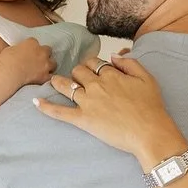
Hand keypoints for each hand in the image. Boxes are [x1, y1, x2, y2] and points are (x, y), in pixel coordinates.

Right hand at [0, 37, 56, 90]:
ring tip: (43, 70)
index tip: (29, 52)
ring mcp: (45, 64)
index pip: (35, 42)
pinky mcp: (45, 76)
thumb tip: (19, 52)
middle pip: (48, 50)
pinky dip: (48, 78)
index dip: (33, 48)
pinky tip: (44, 79)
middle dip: (44, 55)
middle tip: (38, 60)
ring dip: (49, 66)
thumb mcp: (11, 49)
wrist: (9, 73)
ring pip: (54, 63)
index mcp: (32, 43)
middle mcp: (41, 51)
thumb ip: (19, 48)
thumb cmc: (6, 60)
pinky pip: (51, 77)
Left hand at [35, 54, 185, 168]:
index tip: (95, 72)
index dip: (93, 66)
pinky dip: (46, 107)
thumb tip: (114, 55)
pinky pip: (60, 112)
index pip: (94, 63)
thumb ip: (130, 63)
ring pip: (66, 86)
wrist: (150, 132)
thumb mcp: (147, 78)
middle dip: (78, 73)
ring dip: (58, 82)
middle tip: (79, 80)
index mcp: (111, 75)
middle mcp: (97, 85)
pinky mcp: (83, 120)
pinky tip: (36, 101)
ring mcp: (88, 102)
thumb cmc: (152, 107)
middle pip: (78, 71)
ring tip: (53, 82)